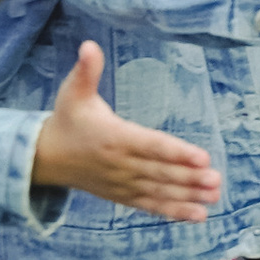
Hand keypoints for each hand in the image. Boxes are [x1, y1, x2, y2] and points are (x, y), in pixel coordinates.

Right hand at [31, 42, 222, 220]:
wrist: (43, 158)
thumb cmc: (66, 119)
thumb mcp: (73, 92)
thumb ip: (86, 70)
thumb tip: (89, 45)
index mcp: (114, 137)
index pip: (151, 145)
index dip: (176, 152)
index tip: (202, 157)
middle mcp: (120, 164)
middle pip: (159, 172)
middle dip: (189, 177)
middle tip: (216, 179)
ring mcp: (121, 183)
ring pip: (158, 191)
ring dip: (187, 196)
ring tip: (214, 197)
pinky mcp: (122, 196)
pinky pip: (150, 205)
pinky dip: (173, 211)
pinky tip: (198, 215)